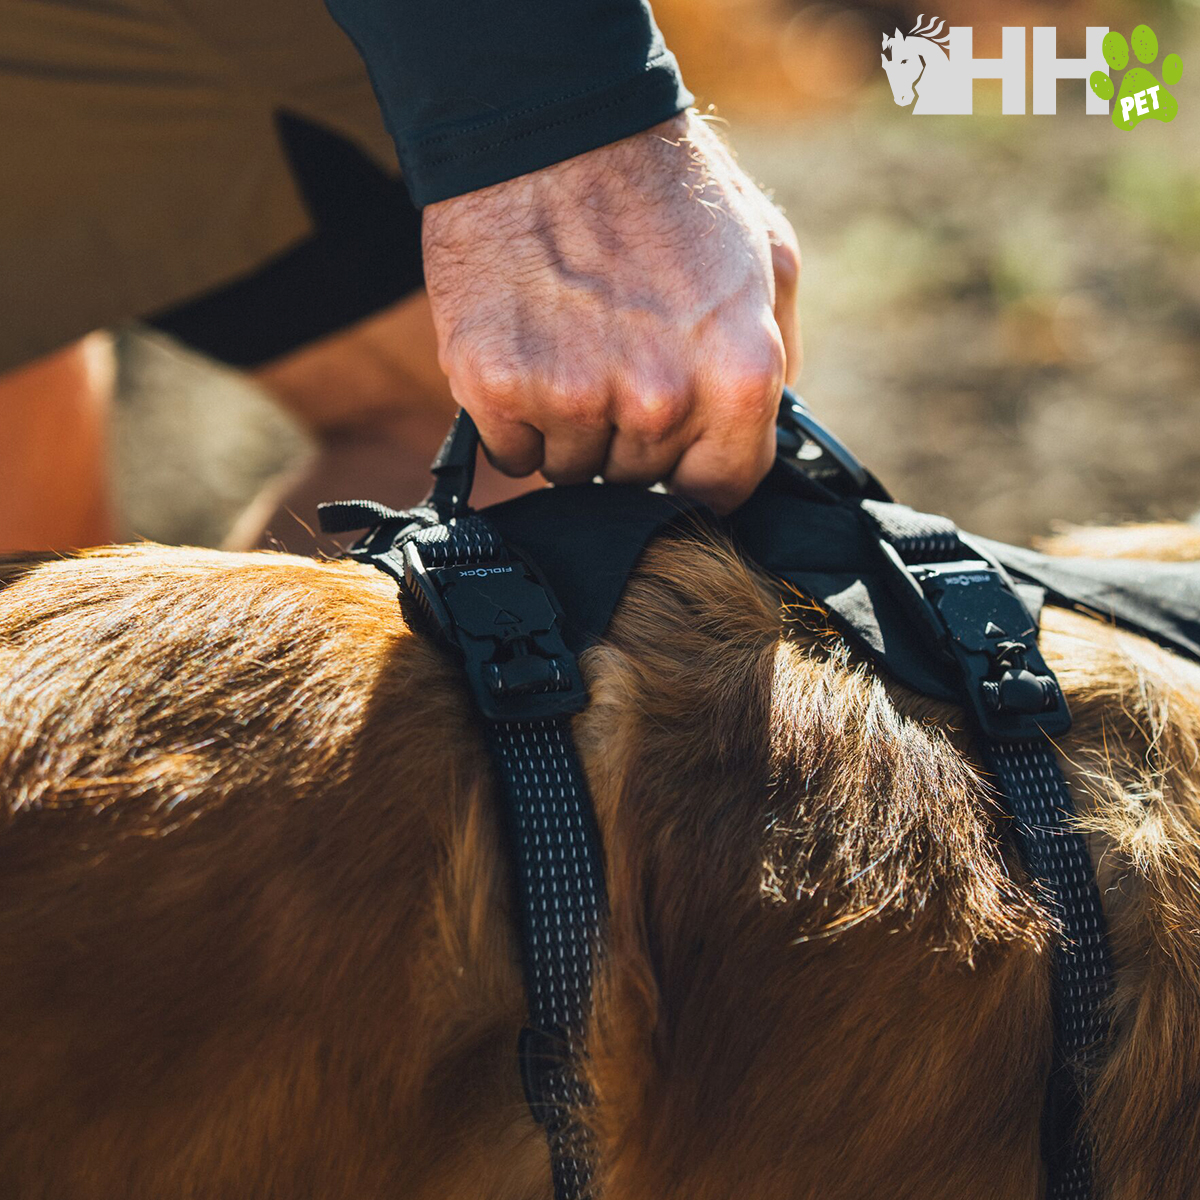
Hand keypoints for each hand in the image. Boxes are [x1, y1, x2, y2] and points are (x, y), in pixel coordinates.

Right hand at [421, 111, 799, 512]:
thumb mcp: (768, 256)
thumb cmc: (664, 188)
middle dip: (629, 436)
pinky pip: (511, 454)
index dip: (695, 468)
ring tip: (570, 344)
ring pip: (571, 471)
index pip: (720, 491)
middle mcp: (660, 402)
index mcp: (739, 377)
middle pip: (638, 480)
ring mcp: (573, 399)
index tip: (676, 445)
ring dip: (569, 430)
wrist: (551, 124)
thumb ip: (777, 355)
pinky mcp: (497, 389)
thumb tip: (767, 426)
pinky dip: (514, 420)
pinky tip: (527, 353)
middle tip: (614, 354)